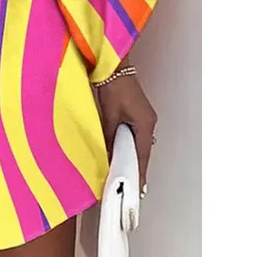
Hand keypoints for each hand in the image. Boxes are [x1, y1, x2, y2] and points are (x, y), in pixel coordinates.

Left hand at [97, 73, 156, 191]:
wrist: (114, 67)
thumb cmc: (112, 87)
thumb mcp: (109, 115)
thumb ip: (109, 137)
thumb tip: (108, 156)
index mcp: (145, 124)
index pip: (142, 155)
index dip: (139, 173)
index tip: (137, 189)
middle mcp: (149, 122)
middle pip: (143, 151)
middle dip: (137, 167)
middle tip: (131, 186)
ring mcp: (145, 117)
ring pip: (140, 143)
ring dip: (133, 156)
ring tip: (126, 173)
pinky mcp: (138, 113)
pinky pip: (136, 135)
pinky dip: (130, 145)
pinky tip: (122, 152)